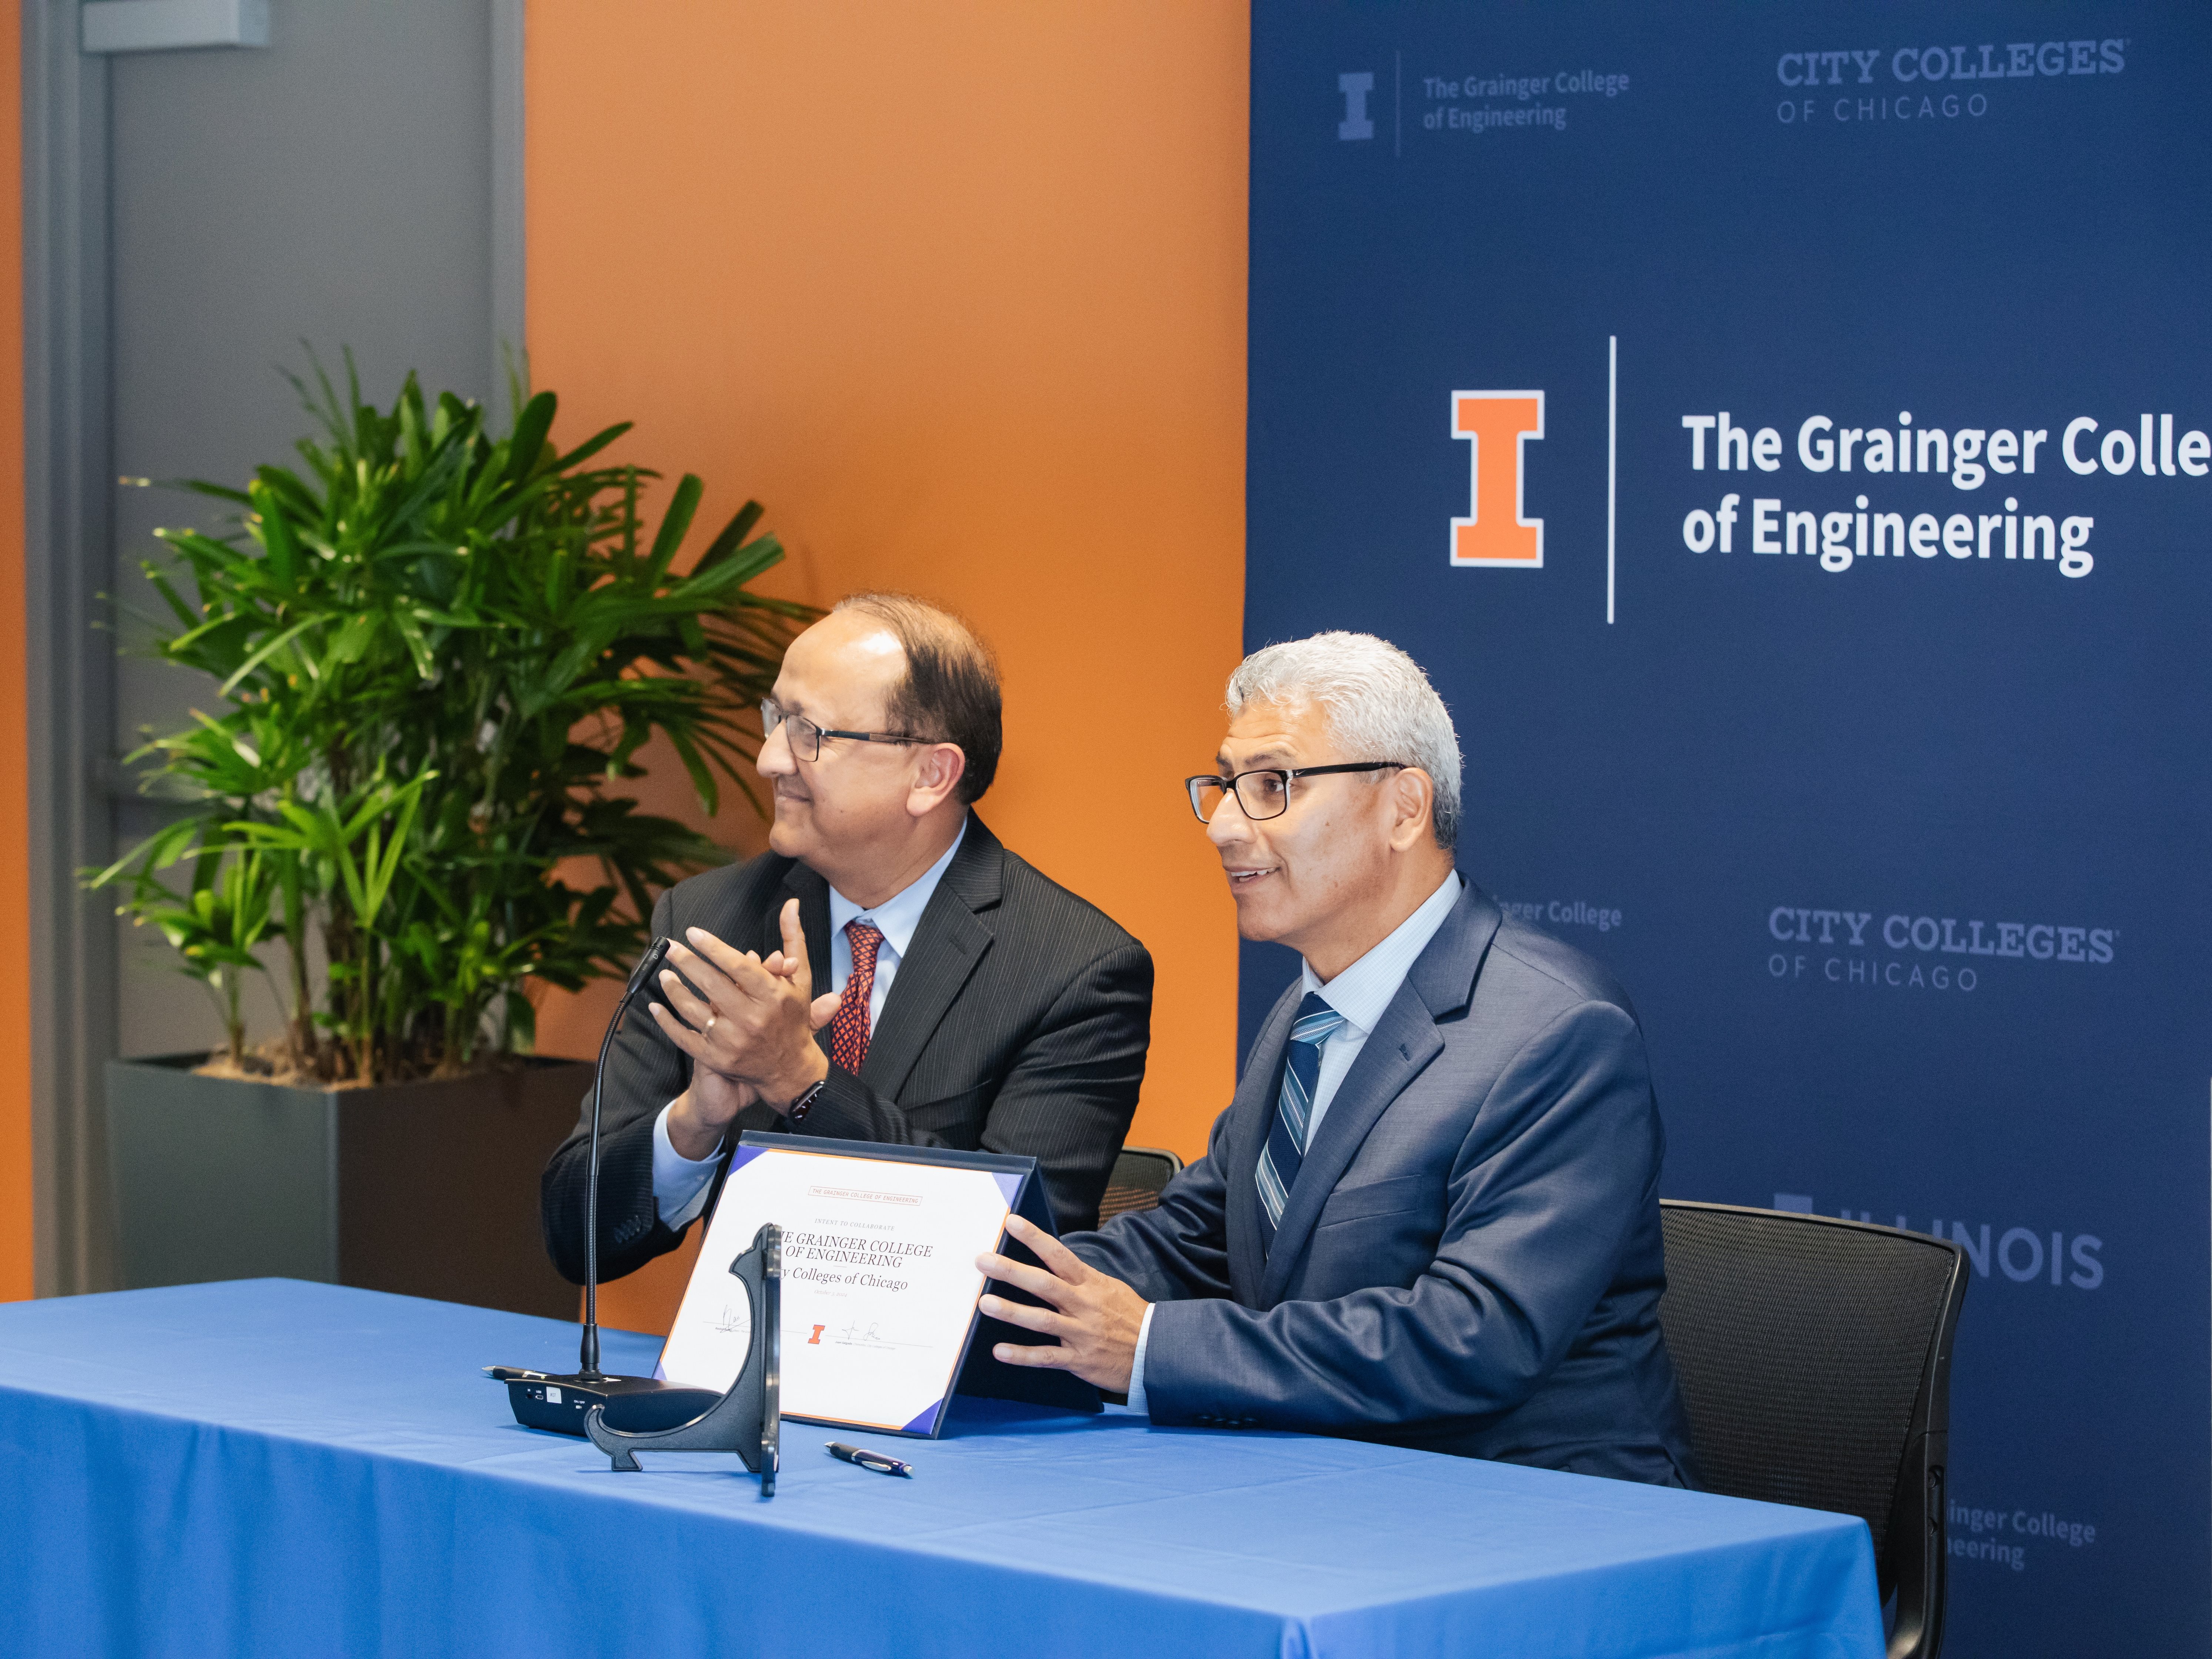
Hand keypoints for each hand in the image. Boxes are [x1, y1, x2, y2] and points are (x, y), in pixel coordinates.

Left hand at [653, 902, 839, 1156]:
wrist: (789, 1069)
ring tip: (664, 974)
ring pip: (694, 1010)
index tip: (692, 933)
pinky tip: (655, 1007)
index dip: (713, 947)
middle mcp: (752, 1019)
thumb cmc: (792, 1017)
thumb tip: (792, 904)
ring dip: (674, 990)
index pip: (738, 966)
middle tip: (670, 948)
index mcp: (772, 996)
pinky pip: (684, 1037)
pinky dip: (667, 1022)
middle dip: (687, 962)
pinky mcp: (717, 1059)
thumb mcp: (801, 978)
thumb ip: (794, 940)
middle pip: (711, 984)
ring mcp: (732, 1041)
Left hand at [974, 1213, 1146, 1392]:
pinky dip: (1022, 1355)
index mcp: (1090, 1284)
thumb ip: (1080, 1278)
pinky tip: (999, 1351)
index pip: (1059, 1255)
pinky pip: (1046, 1356)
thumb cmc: (1129, 1316)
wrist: (1155, 1351)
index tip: (1011, 1221)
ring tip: (985, 1302)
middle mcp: (1083, 1305)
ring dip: (1012, 1311)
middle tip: (983, 1260)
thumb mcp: (1109, 1288)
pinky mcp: (1079, 1359)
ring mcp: (1080, 1333)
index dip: (1035, 1237)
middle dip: (1012, 1271)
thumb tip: (1053, 1263)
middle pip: (1044, 1284)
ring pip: (1042, 1320)